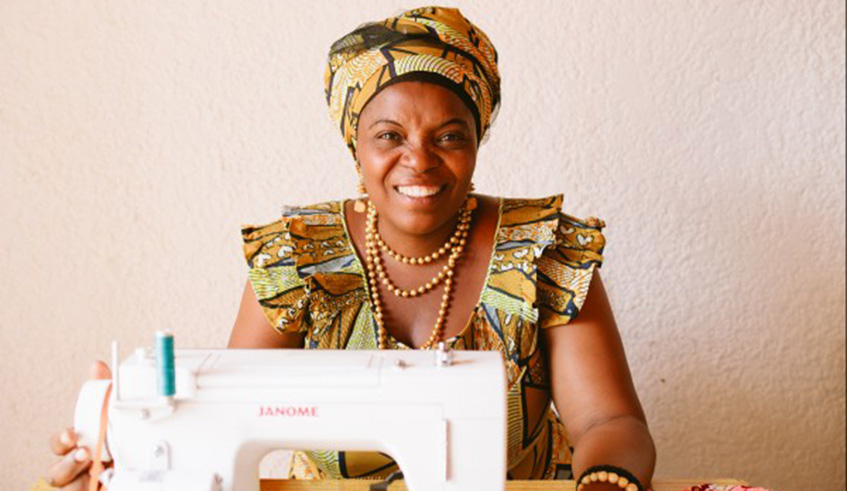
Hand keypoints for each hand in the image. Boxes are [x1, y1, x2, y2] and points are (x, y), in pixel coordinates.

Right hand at [44, 361, 110, 489]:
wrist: (129, 471)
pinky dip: (95, 489)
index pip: (58, 444)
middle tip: (86, 454)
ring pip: (69, 488)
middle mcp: (74, 469)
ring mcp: (82, 485)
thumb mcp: (108, 418)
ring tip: (98, 471)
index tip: (72, 434)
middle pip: (56, 472)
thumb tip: (97, 366)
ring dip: (81, 480)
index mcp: (75, 448)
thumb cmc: (109, 445)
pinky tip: (106, 483)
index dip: (62, 440)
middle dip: (68, 463)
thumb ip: (102, 393)